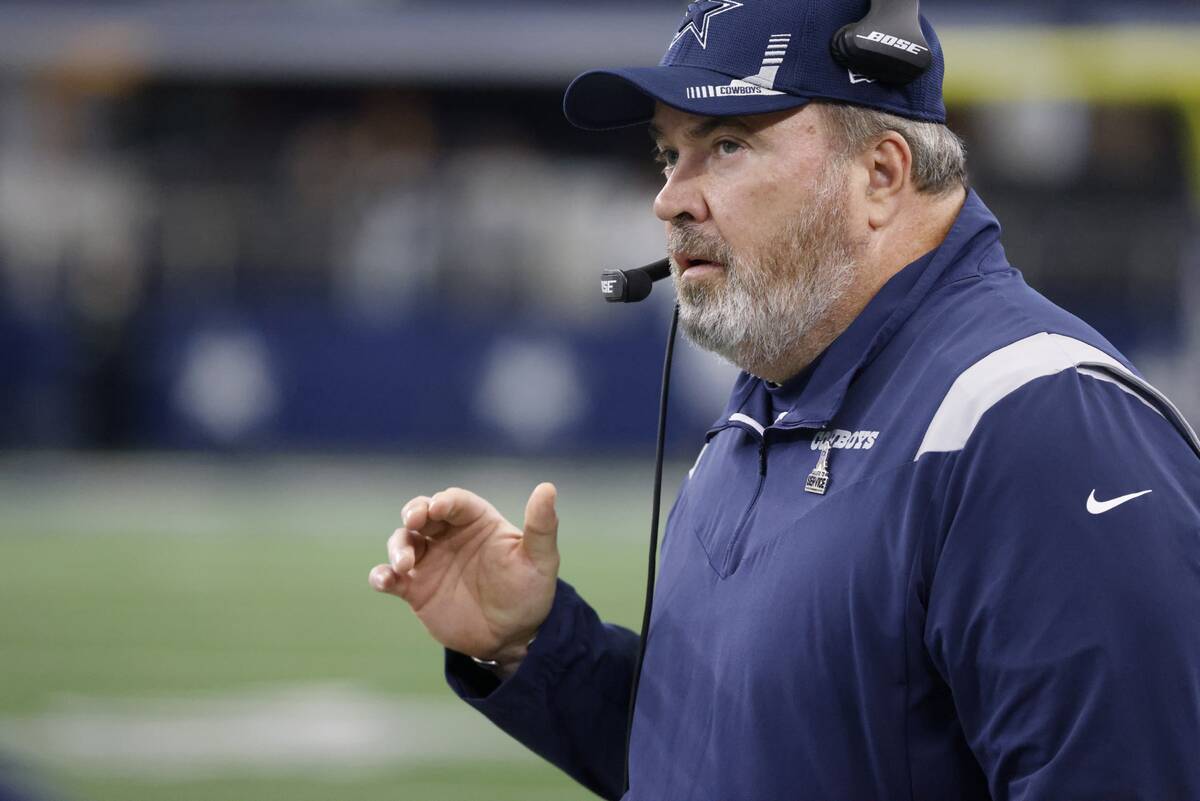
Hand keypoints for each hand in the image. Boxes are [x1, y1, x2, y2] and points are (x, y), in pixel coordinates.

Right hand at [369, 483, 559, 666]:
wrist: (513, 636)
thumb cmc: (530, 592)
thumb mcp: (541, 560)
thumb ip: (542, 526)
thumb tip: (547, 488)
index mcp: (477, 522)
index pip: (456, 501)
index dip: (446, 500)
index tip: (438, 507)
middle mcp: (450, 536)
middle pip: (423, 512)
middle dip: (414, 511)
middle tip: (413, 520)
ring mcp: (430, 561)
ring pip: (403, 540)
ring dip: (398, 545)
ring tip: (404, 564)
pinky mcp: (416, 589)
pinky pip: (391, 576)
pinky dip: (381, 575)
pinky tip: (384, 581)